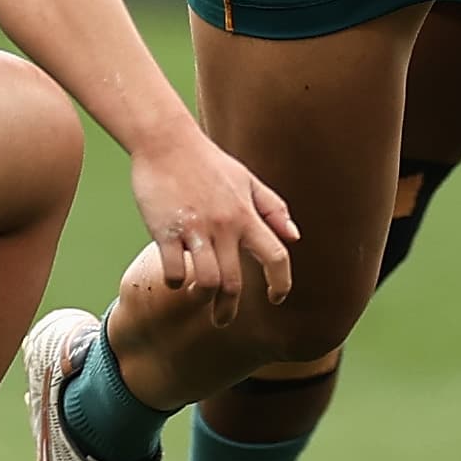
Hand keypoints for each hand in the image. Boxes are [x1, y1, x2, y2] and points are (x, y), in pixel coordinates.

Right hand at [127, 128, 298, 328]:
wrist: (165, 140)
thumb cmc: (207, 161)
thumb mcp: (246, 179)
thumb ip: (272, 208)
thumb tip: (294, 237)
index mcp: (246, 214)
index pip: (276, 256)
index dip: (281, 283)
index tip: (277, 298)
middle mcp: (225, 225)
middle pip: (235, 282)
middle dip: (229, 309)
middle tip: (222, 320)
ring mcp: (195, 229)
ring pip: (207, 282)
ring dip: (203, 298)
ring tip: (197, 298)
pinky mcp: (166, 231)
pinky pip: (174, 270)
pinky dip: (175, 281)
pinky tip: (174, 277)